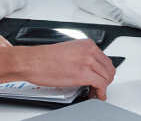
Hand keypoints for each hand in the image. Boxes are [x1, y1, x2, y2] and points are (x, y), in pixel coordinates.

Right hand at [0, 40, 115, 98]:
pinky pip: (101, 85)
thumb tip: (89, 67)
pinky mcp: (83, 74)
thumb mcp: (68, 51)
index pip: (105, 59)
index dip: (104, 72)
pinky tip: (96, 96)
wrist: (32, 61)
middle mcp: (89, 51)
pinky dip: (100, 93)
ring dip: (103, 87)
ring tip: (95, 93)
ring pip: (107, 77)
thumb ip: (81, 56)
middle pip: (109, 68)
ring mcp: (88, 61)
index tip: (100, 78)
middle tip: (98, 87)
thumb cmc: (43, 58)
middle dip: (105, 80)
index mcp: (86, 44)